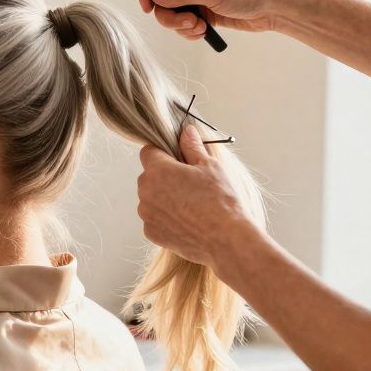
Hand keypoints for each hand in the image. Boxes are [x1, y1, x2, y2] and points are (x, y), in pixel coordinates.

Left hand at [136, 126, 261, 269]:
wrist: (225, 238)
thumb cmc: (220, 199)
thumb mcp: (210, 166)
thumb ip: (192, 146)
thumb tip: (185, 131)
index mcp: (157, 170)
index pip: (148, 151)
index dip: (163, 153)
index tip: (178, 159)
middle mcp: (145, 190)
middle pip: (149, 176)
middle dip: (165, 176)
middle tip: (190, 184)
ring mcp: (146, 213)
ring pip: (151, 197)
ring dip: (164, 197)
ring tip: (191, 204)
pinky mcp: (150, 232)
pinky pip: (155, 218)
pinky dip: (166, 217)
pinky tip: (187, 220)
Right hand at [137, 0, 287, 39]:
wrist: (274, 7)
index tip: (147, 6)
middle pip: (164, 0)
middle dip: (171, 15)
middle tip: (186, 22)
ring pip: (175, 16)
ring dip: (182, 26)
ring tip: (200, 27)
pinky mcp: (206, 14)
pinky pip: (187, 26)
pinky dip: (191, 32)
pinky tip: (204, 32)